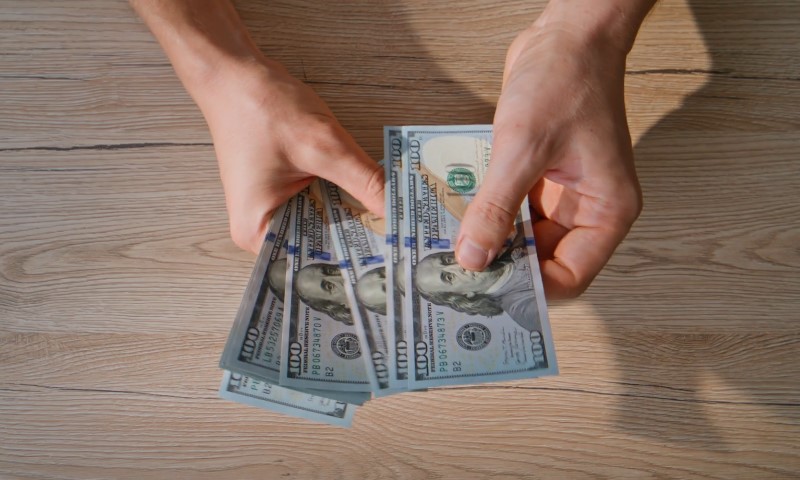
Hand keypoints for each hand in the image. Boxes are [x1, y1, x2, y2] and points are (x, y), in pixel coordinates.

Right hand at [129, 0, 384, 254]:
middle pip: (322, 248)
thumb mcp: (322, 147)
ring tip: (397, 227)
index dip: (356, 265)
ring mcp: (272, 211)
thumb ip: (365, 182)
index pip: (316, 263)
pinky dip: (344, 200)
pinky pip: (321, 206)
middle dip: (360, 243)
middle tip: (405, 247)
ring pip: (325, 226)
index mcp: (259, 233)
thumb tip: (402, 210)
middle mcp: (262, 230)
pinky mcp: (283, 193)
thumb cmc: (260, 108)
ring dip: (355, 219)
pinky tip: (372, 200)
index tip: (393, 265)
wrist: (235, 72)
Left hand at [456, 21, 642, 299]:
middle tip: (460, 277)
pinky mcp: (539, 178)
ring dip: (491, 242)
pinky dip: (488, 216)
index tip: (489, 291)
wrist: (566, 36)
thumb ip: (497, 207)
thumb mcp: (524, 147)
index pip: (572, 275)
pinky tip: (458, 221)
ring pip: (524, 238)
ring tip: (452, 253)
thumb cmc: (566, 80)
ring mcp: (563, 195)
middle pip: (544, 260)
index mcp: (607, 210)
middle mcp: (588, 209)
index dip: (533, 290)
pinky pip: (512, 210)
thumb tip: (473, 256)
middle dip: (504, 267)